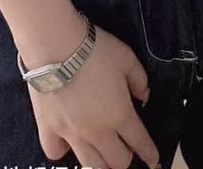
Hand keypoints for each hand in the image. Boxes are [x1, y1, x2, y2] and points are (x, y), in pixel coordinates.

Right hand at [29, 23, 160, 168]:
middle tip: (126, 147)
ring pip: (90, 165)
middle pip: (117, 162)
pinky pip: (56, 152)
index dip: (150, 154)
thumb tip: (144, 96)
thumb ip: (139, 80)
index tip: (154, 160)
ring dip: (102, 163)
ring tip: (103, 154)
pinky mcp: (48, 129)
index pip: (140, 142)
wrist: (55, 46)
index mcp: (120, 114)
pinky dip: (64, 151)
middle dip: (127, 159)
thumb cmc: (95, 50)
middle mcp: (97, 131)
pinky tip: (67, 141)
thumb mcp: (127, 58)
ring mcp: (71, 133)